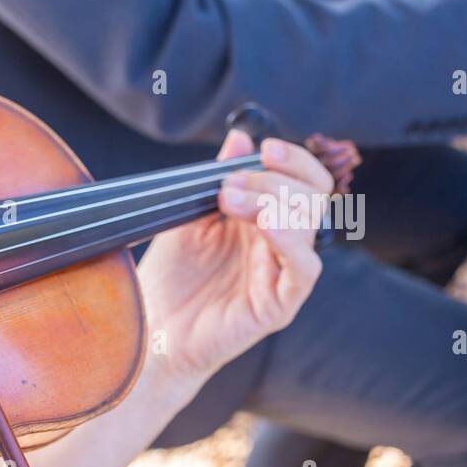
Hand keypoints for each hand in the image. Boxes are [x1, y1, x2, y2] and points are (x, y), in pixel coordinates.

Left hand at [135, 131, 331, 384]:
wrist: (153, 330)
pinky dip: (291, 241)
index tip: (265, 148)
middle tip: (229, 185)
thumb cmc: (171, 279)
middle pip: (313, 196)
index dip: (295, 160)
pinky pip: (304, 269)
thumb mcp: (191, 215)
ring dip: (271, 200)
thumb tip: (240, 137)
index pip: (306, 182)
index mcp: (269, 221)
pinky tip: (266, 224)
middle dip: (273, 179)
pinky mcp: (279, 305)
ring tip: (228, 202)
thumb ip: (220, 177)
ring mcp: (283, 275)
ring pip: (309, 225)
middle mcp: (282, 246)